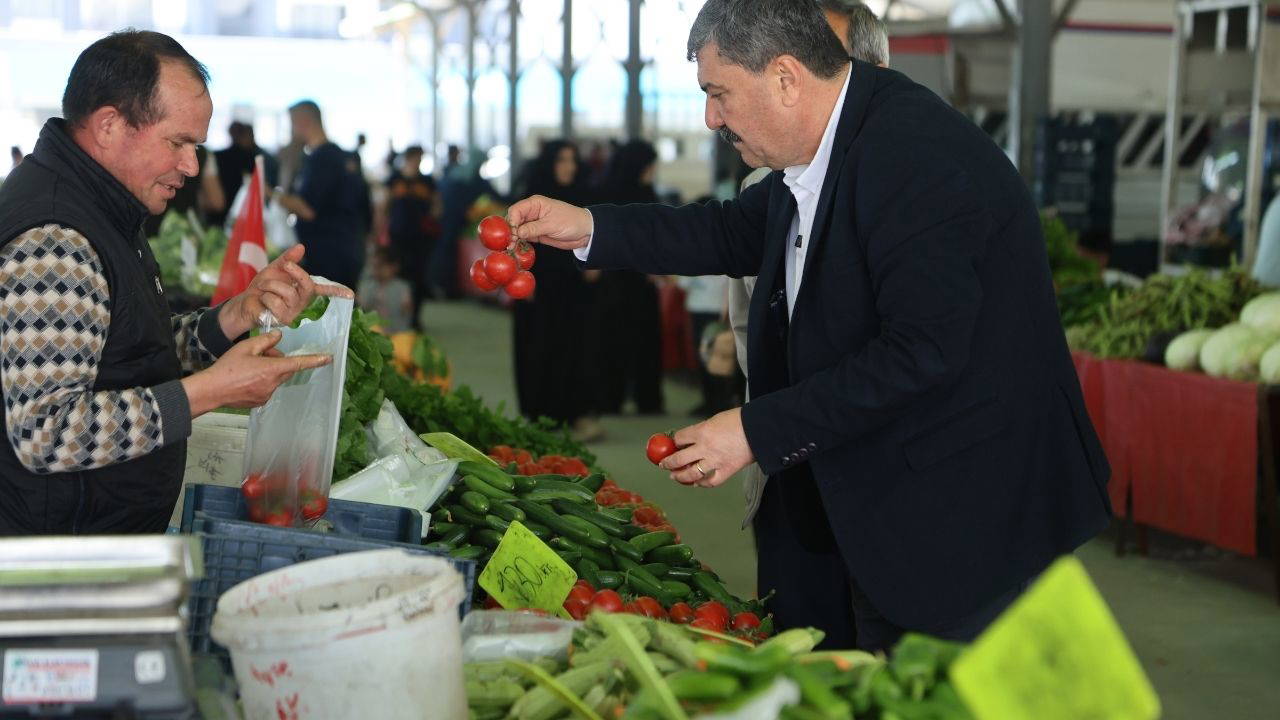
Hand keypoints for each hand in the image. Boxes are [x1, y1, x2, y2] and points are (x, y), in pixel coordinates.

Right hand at [181, 331, 331, 416]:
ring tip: (248, 367)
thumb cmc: (227, 367)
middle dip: (277, 360)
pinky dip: (262, 381)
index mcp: (272, 369)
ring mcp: (267, 394)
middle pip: (285, 368)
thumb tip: (279, 336)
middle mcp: (273, 383)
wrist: (211, 390)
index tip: (329, 358)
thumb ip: (265, 341)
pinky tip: (246, 378)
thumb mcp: (246, 347)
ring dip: (268, 370)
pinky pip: (268, 388)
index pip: (298, 363)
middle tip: (260, 354)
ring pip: (276, 378)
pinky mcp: (261, 401)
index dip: (315, 360)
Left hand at [219, 244, 353, 338]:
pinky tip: (262, 300)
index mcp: (302, 290)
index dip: (337, 291)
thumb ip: (288, 259)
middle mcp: (301, 302)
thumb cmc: (261, 288)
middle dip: (296, 272)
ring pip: (287, 292)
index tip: (351, 294)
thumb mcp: (274, 269)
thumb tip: (301, 247)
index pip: (323, 290)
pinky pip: (275, 301)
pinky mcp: (283, 319)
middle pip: (307, 285)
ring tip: (263, 288)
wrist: (244, 302)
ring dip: (270, 284)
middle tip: (286, 265)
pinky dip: (264, 296)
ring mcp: (294, 312)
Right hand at [508, 195, 593, 249]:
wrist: (584, 231)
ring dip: (513, 239)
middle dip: (510, 231)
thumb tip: (518, 232)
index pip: (516, 210)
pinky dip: (519, 243)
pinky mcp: (536, 234)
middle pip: (514, 220)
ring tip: (511, 248)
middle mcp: (531, 212)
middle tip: (509, 243)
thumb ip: (534, 228)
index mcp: (535, 203)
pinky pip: (523, 238)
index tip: (512, 233)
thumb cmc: (571, 221)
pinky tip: (517, 249)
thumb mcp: (552, 224)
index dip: (511, 221)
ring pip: (517, 230)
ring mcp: (533, 223)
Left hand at [660, 408, 754, 487]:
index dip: (674, 441)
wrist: (760, 429)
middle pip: (679, 459)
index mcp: (702, 431)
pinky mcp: (727, 471)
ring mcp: (715, 461)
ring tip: (675, 476)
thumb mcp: (716, 419)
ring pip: (691, 474)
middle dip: (668, 462)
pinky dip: (702, 484)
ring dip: (680, 476)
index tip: (672, 444)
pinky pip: (710, 481)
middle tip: (664, 464)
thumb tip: (692, 437)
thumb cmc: (740, 420)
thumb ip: (702, 429)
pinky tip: (697, 483)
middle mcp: (705, 448)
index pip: (679, 438)